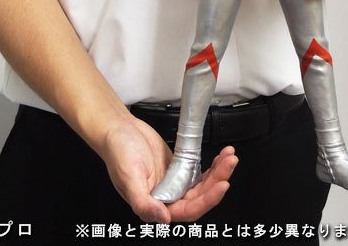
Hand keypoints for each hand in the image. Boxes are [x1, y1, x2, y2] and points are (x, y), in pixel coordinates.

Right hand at [100, 115, 238, 222]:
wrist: (119, 129)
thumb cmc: (118, 152)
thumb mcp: (129, 178)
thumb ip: (143, 202)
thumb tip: (163, 219)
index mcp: (154, 205)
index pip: (188, 210)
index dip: (207, 200)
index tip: (222, 184)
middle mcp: (166, 196)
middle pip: (200, 197)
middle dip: (218, 181)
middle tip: (230, 164)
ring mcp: (174, 181)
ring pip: (203, 184)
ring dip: (218, 172)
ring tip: (230, 157)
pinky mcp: (178, 167)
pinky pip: (199, 171)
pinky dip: (212, 165)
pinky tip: (220, 156)